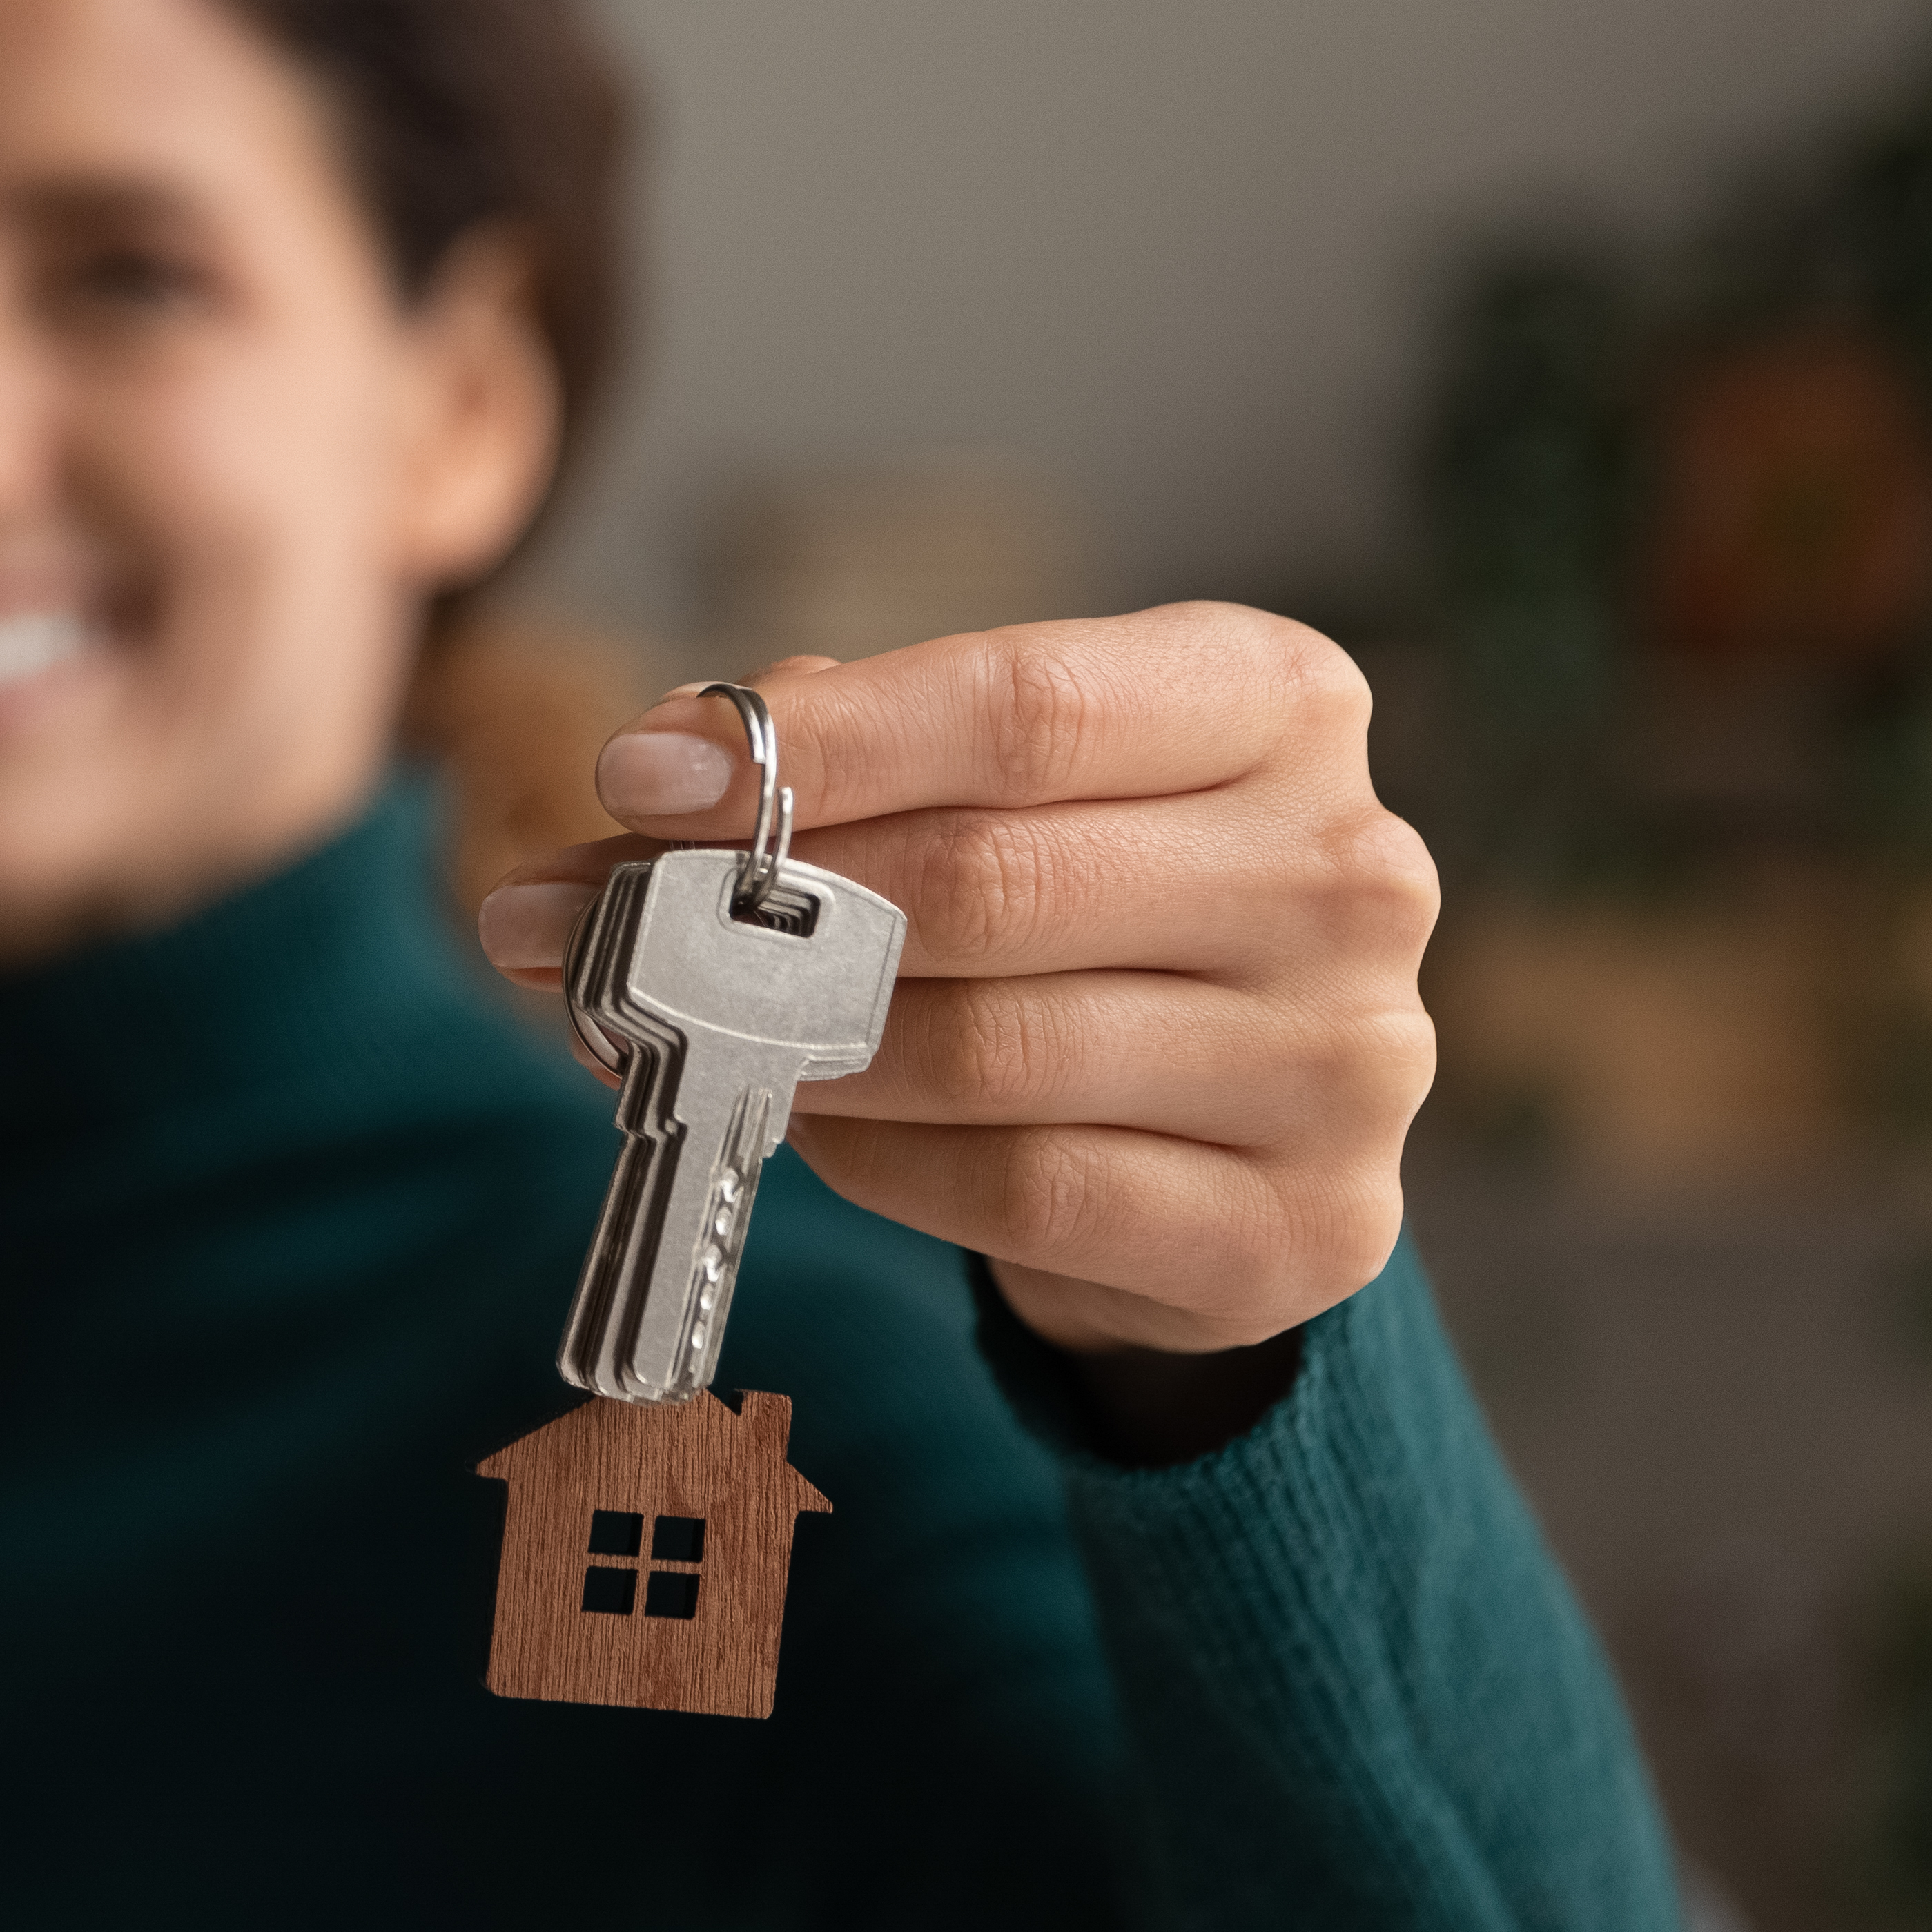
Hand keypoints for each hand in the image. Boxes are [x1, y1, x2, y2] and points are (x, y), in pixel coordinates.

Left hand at [473, 604, 1438, 1358]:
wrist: (1234, 1133)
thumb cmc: (1084, 915)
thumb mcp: (996, 789)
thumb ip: (847, 765)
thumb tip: (657, 781)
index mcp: (1278, 702)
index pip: (1025, 704)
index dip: (820, 745)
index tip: (639, 777)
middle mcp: (1346, 871)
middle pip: (993, 880)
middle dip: (755, 908)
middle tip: (585, 928)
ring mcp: (1347, 1062)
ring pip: (994, 1050)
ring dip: (791, 1047)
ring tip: (675, 1034)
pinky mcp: (1302, 1229)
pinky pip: (1028, 1194)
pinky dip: (881, 1164)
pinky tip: (811, 1128)